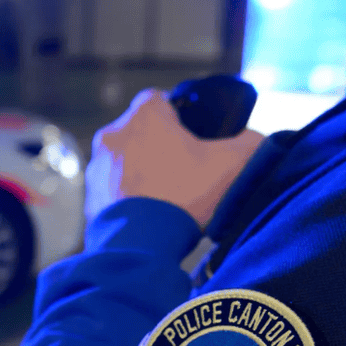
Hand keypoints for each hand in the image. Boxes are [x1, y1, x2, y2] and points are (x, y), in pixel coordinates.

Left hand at [85, 88, 266, 228]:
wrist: (140, 246)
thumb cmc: (184, 197)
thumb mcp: (232, 165)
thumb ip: (250, 143)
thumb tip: (256, 140)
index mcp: (143, 115)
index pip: (162, 100)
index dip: (181, 116)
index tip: (195, 137)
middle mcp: (112, 135)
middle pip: (142, 132)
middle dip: (162, 148)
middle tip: (186, 172)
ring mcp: (96, 168)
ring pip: (126, 162)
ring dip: (143, 174)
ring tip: (168, 198)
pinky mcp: (89, 198)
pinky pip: (114, 191)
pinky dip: (129, 199)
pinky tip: (150, 216)